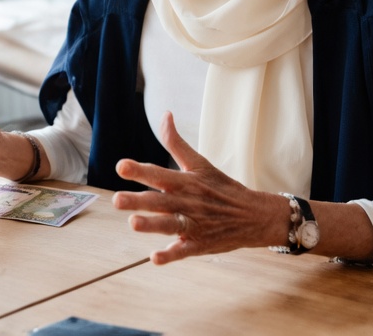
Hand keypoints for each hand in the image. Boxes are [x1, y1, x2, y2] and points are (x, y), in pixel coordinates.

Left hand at [111, 112, 290, 264]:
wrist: (255, 215)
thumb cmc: (222, 188)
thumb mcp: (200, 163)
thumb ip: (176, 143)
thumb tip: (165, 115)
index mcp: (185, 182)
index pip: (159, 174)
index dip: (140, 170)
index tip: (120, 166)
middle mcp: (187, 202)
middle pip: (160, 201)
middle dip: (138, 201)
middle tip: (117, 200)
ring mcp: (194, 224)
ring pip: (170, 225)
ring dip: (151, 225)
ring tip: (133, 224)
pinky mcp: (200, 244)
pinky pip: (184, 250)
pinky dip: (171, 255)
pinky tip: (155, 258)